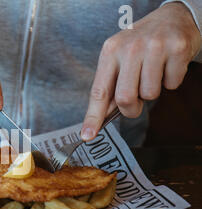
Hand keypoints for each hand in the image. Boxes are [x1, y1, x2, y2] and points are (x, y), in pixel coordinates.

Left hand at [81, 2, 200, 140]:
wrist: (173, 17)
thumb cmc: (142, 44)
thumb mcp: (120, 57)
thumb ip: (110, 85)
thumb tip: (101, 117)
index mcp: (110, 51)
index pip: (99, 91)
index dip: (93, 117)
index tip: (87, 136)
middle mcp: (130, 47)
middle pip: (125, 99)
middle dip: (131, 108)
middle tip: (136, 100)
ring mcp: (154, 47)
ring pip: (149, 94)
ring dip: (152, 92)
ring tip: (153, 73)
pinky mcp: (177, 49)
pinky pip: (171, 85)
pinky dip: (170, 81)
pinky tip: (168, 65)